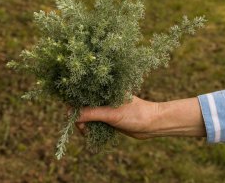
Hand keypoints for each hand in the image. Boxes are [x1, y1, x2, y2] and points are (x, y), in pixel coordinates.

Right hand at [75, 95, 205, 139]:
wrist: (153, 125)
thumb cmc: (136, 114)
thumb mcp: (112, 114)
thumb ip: (92, 113)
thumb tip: (72, 115)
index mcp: (105, 89)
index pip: (84, 93)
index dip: (75, 103)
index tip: (71, 115)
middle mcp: (105, 97)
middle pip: (84, 106)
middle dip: (79, 116)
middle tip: (82, 127)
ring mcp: (107, 108)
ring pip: (89, 115)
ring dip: (85, 124)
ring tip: (87, 132)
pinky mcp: (110, 118)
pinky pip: (96, 122)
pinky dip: (91, 128)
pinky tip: (91, 134)